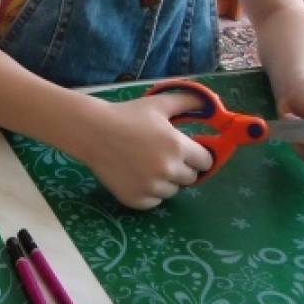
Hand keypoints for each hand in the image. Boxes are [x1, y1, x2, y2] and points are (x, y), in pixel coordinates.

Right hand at [79, 93, 214, 209]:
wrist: (92, 131)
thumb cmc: (127, 115)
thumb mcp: (158, 104)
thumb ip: (188, 102)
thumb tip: (211, 103)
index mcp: (178, 147)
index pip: (206, 162)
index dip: (197, 155)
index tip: (186, 150)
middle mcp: (168, 170)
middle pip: (191, 178)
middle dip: (181, 168)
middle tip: (161, 155)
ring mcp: (152, 188)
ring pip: (172, 191)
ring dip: (165, 181)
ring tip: (144, 163)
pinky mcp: (136, 200)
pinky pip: (154, 201)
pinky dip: (149, 192)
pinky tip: (135, 175)